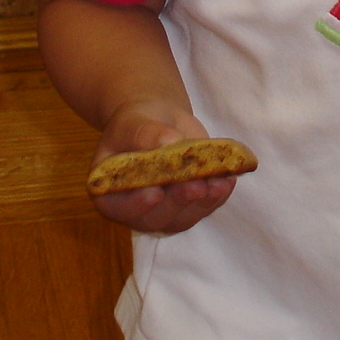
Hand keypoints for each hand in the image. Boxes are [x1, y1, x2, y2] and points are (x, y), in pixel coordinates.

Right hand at [89, 99, 238, 234]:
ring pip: (184, 218)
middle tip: (194, 185)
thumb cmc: (137, 123)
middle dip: (177, 203)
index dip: (136, 205)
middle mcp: (136, 209)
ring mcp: (165, 211)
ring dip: (203, 203)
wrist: (160, 122)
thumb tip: (168, 143)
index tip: (155, 193)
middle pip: (155, 218)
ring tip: (218, 181)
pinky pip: (205, 207)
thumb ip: (145, 135)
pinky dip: (218, 195)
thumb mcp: (134, 122)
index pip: (119, 207)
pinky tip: (228, 178)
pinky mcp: (190, 204)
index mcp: (110, 192)